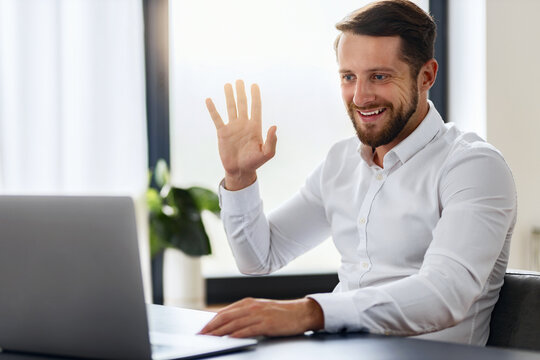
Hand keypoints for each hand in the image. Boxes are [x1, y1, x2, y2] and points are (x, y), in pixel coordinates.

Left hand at [199, 297, 323, 337]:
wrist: (301, 312)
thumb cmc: (280, 313)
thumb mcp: (260, 310)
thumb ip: (245, 315)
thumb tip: (227, 326)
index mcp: (248, 302)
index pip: (224, 312)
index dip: (211, 321)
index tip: (201, 329)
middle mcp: (251, 306)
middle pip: (225, 317)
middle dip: (211, 328)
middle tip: (200, 336)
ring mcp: (259, 314)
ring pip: (234, 324)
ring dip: (219, 333)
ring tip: (210, 340)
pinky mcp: (267, 324)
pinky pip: (248, 330)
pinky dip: (236, 335)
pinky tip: (229, 340)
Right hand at [206, 80, 276, 190]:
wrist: (240, 170)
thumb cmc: (254, 163)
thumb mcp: (267, 153)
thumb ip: (271, 141)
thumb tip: (274, 127)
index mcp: (255, 127)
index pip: (256, 107)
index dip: (255, 96)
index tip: (254, 85)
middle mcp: (243, 124)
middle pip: (242, 104)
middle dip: (241, 92)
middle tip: (239, 80)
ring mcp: (232, 128)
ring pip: (230, 108)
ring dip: (229, 96)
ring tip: (228, 85)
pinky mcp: (222, 133)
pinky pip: (217, 118)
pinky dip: (213, 109)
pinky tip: (209, 100)